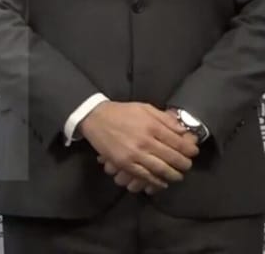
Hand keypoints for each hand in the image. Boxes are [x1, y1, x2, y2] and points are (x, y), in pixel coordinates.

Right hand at [79, 102, 198, 191]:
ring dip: (174, 175)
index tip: (193, 152)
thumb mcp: (145, 108)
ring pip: (162, 170)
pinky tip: (162, 181)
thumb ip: (165, 119)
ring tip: (178, 175)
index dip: (190, 150)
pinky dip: (157, 181)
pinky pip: (145, 176)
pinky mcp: (125, 163)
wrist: (95, 118)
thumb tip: (183, 131)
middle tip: (187, 165)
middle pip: (173, 158)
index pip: (179, 143)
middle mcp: (145, 141)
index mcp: (152, 126)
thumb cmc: (121, 112)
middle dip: (185, 164)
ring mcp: (135, 154)